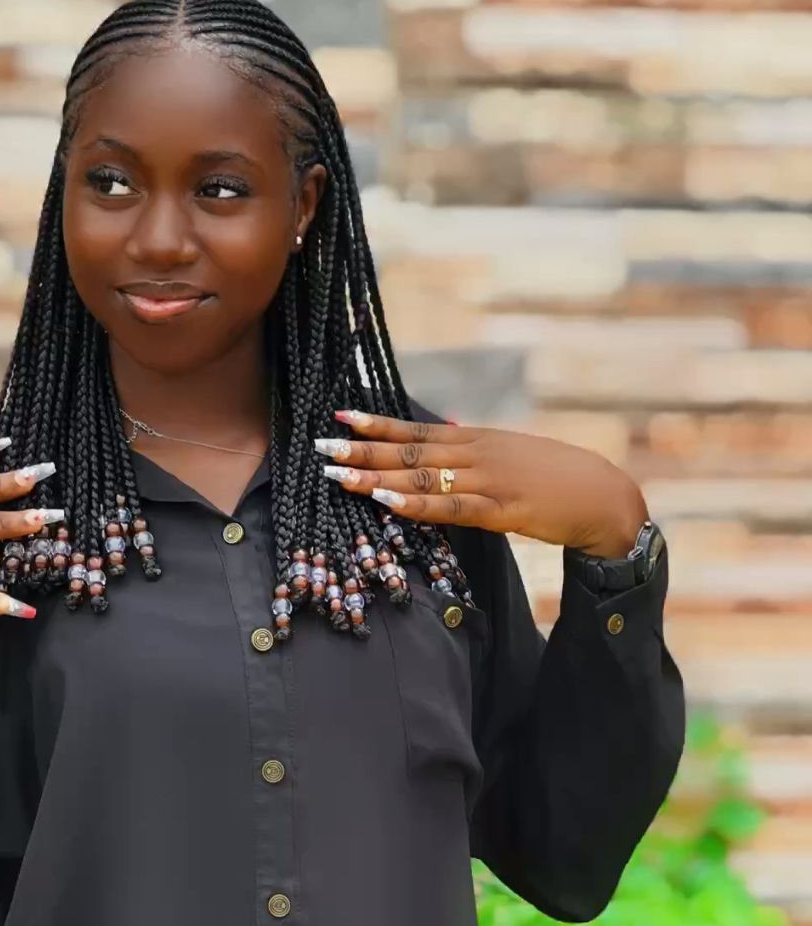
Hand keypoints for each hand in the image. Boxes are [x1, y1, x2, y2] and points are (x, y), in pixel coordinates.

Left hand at [315, 410, 647, 558]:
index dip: (377, 423)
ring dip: (377, 476)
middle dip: (363, 448)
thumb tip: (439, 426)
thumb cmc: (554, 478)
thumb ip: (470, 444)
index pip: (415, 428)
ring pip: (422, 477)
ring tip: (339, 474)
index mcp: (474, 439)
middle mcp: (475, 454)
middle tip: (321, 446)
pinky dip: (416, 505)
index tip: (340, 415)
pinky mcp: (501, 510)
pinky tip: (387, 503)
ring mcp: (487, 481)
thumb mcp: (508, 452)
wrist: (603, 497)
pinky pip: (451, 508)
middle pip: (409, 450)